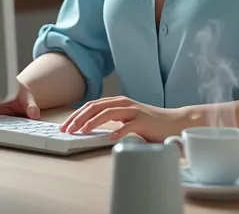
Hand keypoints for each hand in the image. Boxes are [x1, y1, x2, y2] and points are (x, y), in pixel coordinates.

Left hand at [59, 96, 189, 141]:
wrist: (173, 122)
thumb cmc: (149, 124)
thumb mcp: (126, 120)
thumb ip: (112, 120)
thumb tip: (92, 127)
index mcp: (117, 102)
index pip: (92, 105)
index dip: (76, 114)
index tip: (65, 125)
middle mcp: (123, 103)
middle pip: (96, 106)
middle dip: (79, 117)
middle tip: (67, 129)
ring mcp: (133, 110)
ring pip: (108, 112)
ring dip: (93, 122)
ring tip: (81, 131)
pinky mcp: (143, 120)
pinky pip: (128, 125)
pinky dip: (117, 130)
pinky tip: (109, 137)